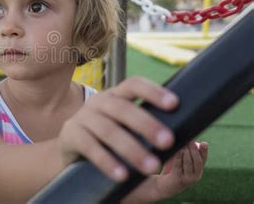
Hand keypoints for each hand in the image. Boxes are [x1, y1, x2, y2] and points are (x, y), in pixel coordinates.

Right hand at [58, 76, 177, 180]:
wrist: (71, 152)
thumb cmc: (108, 141)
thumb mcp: (126, 128)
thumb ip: (149, 128)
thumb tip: (190, 136)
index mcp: (115, 95)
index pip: (134, 84)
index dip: (153, 92)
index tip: (174, 104)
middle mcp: (98, 102)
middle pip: (122, 108)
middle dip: (146, 124)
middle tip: (168, 141)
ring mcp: (82, 117)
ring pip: (108, 130)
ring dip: (131, 148)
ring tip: (151, 167)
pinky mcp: (70, 135)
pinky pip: (89, 147)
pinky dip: (107, 161)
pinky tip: (123, 175)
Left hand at [153, 140, 208, 198]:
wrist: (163, 184)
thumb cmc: (172, 169)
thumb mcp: (180, 158)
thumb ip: (185, 150)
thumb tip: (188, 138)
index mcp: (198, 169)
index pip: (204, 159)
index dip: (204, 151)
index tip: (204, 143)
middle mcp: (196, 175)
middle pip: (198, 161)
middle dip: (194, 150)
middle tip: (190, 141)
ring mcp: (187, 179)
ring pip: (189, 164)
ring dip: (186, 153)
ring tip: (183, 145)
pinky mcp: (178, 180)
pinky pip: (178, 167)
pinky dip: (178, 158)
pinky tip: (176, 151)